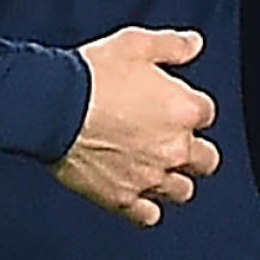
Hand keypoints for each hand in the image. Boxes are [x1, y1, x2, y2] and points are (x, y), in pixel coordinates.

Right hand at [55, 28, 220, 227]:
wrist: (53, 106)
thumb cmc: (91, 75)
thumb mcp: (137, 44)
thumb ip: (172, 46)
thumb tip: (194, 44)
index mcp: (183, 110)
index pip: (207, 114)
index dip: (190, 109)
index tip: (174, 107)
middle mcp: (174, 148)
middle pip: (206, 159)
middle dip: (194, 150)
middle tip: (173, 141)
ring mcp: (149, 176)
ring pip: (182, 190)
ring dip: (175, 180)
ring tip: (159, 170)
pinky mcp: (122, 197)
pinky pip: (149, 215)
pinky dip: (147, 208)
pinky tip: (139, 196)